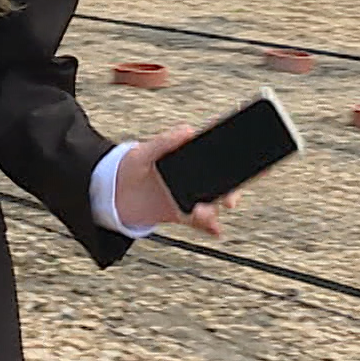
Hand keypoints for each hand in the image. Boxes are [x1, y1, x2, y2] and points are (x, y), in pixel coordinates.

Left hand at [113, 125, 245, 238]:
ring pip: (213, 203)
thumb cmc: (127, 167)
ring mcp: (190, 196)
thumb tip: (188, 130)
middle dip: (232, 190)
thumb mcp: (142, 152)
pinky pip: (202, 222)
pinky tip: (216, 230)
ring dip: (214, 210)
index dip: (235, 153)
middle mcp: (193, 176)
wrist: (110, 195)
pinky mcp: (183, 213)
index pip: (215, 152)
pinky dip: (211, 226)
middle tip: (230, 199)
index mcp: (186, 157)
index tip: (249, 155)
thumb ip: (164, 142)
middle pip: (223, 182)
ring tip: (203, 213)